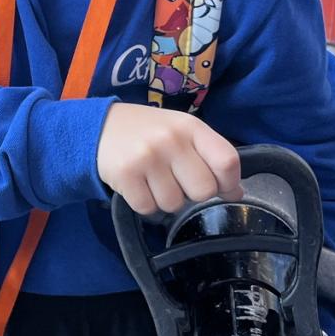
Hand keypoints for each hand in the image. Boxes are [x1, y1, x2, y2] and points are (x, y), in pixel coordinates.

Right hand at [96, 103, 241, 215]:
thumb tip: (236, 192)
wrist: (98, 127)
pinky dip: (145, 204)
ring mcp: (147, 157)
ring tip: (154, 181)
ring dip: (166, 200)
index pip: (227, 161)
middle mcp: (171, 140)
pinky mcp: (125, 175)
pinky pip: (149, 208)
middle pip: (203, 190)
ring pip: (175, 204)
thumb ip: (210, 157)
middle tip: (177, 182)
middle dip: (193, 194)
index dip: (229, 182)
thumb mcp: (182, 132)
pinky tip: (139, 186)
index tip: (222, 188)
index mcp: (191, 127)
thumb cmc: (148, 132)